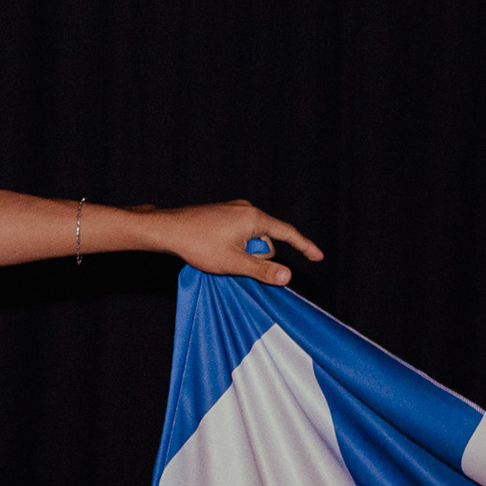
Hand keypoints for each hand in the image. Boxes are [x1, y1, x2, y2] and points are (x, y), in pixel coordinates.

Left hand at [137, 200, 323, 284]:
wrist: (167, 229)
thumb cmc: (199, 245)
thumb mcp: (233, 263)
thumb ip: (262, 270)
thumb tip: (288, 277)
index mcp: (254, 218)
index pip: (287, 233)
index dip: (305, 246)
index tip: (318, 257)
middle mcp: (247, 209)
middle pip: (266, 240)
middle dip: (256, 257)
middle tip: (232, 264)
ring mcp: (233, 210)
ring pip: (251, 239)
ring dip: (243, 253)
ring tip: (220, 258)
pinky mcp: (222, 214)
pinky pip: (239, 233)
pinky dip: (235, 246)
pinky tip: (218, 252)